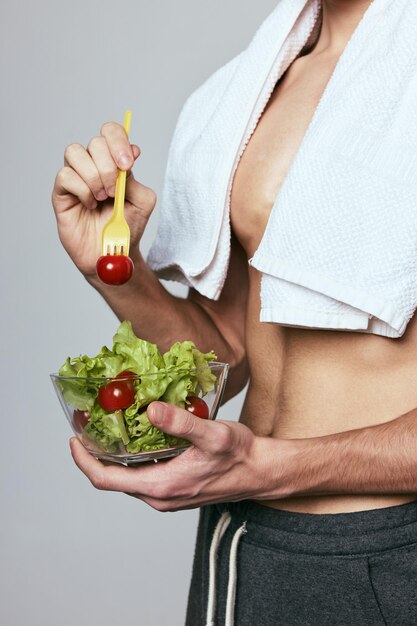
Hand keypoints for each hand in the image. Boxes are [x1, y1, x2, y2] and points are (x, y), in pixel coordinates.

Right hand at [52, 122, 156, 277]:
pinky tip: (89, 205)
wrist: (113, 254)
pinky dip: (82, 190)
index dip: (119, 141)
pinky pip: (65, 175)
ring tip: (102, 198)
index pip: (111, 132)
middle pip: (96, 142)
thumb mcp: (143, 204)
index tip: (128, 164)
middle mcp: (94, 165)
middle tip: (114, 191)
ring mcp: (76, 177)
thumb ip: (137, 180)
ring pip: (75, 152)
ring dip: (93, 176)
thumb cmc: (127, 228)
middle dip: (109, 167)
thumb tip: (128, 158)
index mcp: (114, 162)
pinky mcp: (61, 192)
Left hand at [70, 402, 265, 510]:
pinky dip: (131, 460)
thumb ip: (181, 423)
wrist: (261, 472)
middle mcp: (160, 496)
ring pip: (127, 478)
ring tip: (107, 430)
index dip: (84, 460)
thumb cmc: (240, 455)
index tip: (74, 439)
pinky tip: (137, 438)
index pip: (106, 479)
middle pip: (113, 479)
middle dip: (95, 455)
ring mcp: (167, 496)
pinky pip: (143, 477)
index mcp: (162, 486)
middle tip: (88, 427)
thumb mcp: (212, 434)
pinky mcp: (174, 490)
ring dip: (113, 457)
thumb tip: (152, 409)